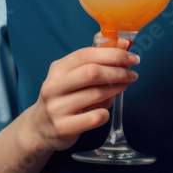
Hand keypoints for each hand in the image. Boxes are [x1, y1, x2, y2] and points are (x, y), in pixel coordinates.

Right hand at [23, 37, 138, 152]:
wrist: (39, 128)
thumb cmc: (64, 96)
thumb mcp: (73, 74)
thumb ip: (97, 59)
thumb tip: (126, 44)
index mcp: (58, 69)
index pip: (86, 55)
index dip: (112, 54)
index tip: (131, 57)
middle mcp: (54, 87)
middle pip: (91, 73)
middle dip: (117, 71)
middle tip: (133, 74)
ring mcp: (57, 108)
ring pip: (95, 94)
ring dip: (117, 89)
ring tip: (124, 86)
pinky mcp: (64, 128)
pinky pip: (95, 117)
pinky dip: (106, 112)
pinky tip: (105, 110)